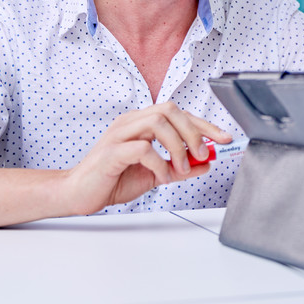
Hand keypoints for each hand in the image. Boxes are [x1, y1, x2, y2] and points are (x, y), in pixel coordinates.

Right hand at [60, 102, 231, 214]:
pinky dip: (159, 162)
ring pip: (158, 122)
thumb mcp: (156, 174)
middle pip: (170, 110)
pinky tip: (161, 175)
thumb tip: (206, 163)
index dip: (204, 125)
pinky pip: (142, 148)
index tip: (224, 139)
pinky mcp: (112, 152)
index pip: (178, 114)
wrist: (79, 194)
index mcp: (141, 124)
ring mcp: (119, 134)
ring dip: (178, 146)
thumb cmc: (112, 179)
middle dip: (193, 131)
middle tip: (202, 154)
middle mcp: (130, 123)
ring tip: (180, 169)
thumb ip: (180, 168)